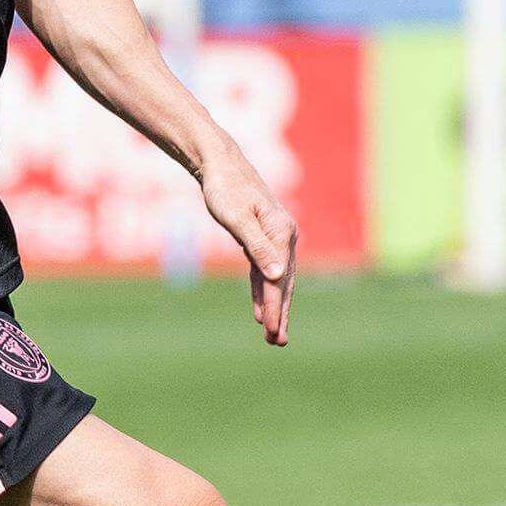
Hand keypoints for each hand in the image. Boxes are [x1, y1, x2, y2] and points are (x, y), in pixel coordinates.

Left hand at [200, 154, 297, 345]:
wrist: (221, 163)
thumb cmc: (225, 188)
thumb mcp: (237, 219)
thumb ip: (257, 247)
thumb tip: (278, 276)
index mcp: (282, 233)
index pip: (278, 279)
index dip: (275, 308)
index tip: (272, 333)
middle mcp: (284, 236)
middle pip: (283, 282)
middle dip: (280, 313)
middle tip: (277, 342)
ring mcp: (275, 236)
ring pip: (276, 278)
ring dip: (273, 305)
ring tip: (271, 333)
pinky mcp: (262, 236)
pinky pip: (265, 270)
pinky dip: (262, 289)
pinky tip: (259, 307)